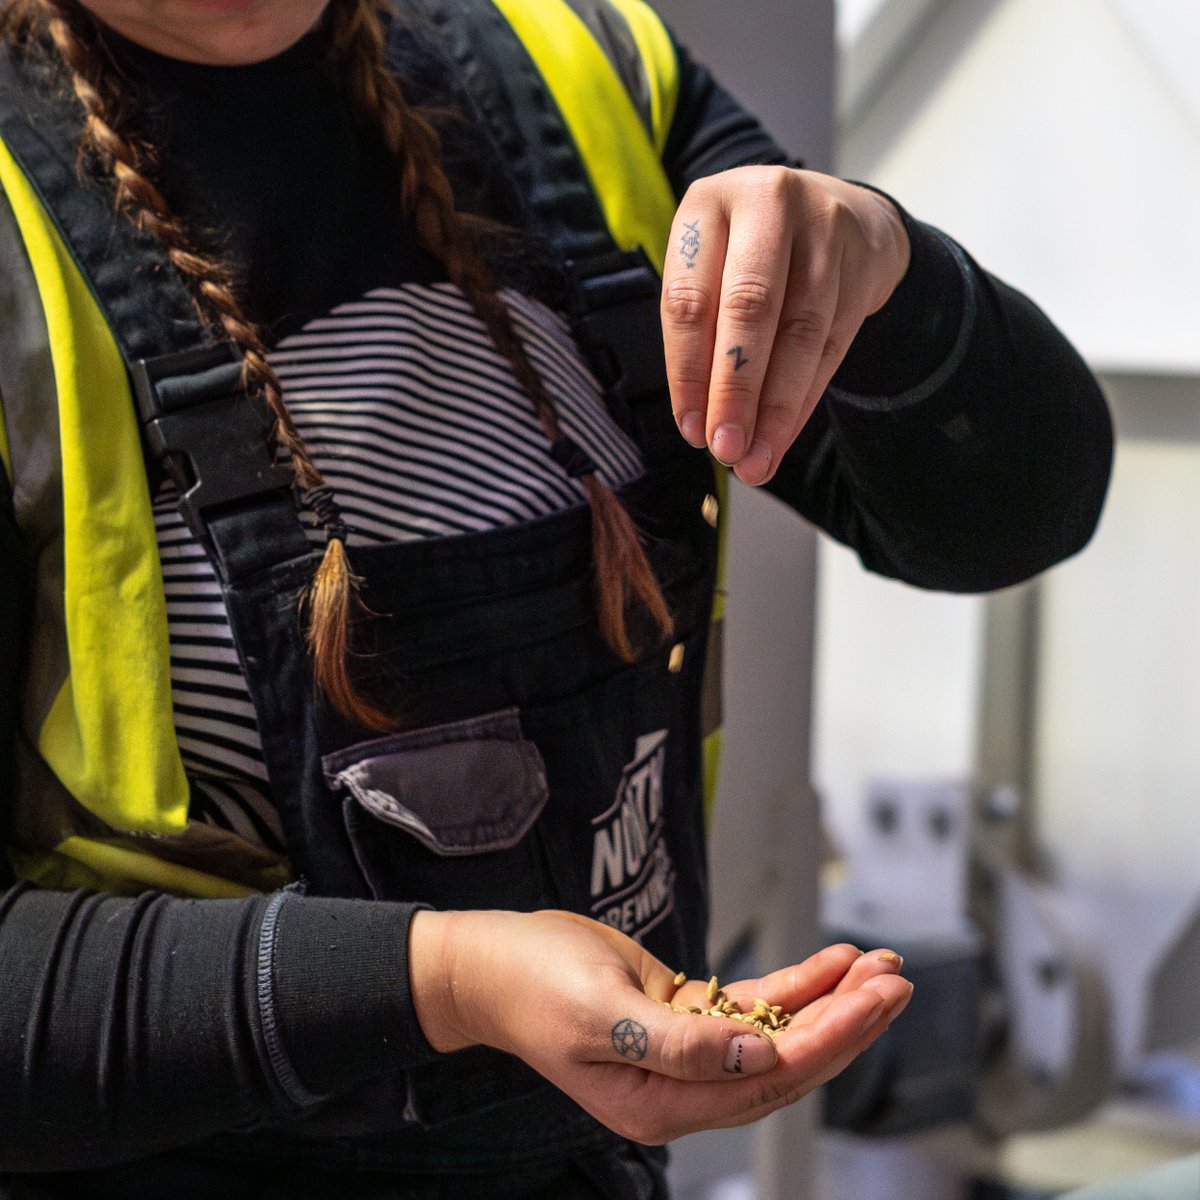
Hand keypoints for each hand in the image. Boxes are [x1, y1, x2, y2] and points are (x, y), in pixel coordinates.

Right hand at [410, 909, 911, 1143]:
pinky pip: (752, 1003)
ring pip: (778, 1030)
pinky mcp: (685, 1015)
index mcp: (661, 1102)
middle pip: (786, 1059)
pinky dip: (794, 984)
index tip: (874, 998)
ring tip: (881, 965)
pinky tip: (831, 962)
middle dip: (847, 1019)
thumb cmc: (532, 984)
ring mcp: (687, 1051)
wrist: (493, 961)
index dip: (828, 1038)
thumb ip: (681, 1043)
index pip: (767, 1077)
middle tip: (897, 979)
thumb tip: (760, 1053)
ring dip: (831, 998)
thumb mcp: (600, 1013)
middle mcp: (682, 1085)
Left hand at [661, 167, 909, 485]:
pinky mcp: (863, 259)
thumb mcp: (713, 267)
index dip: (687, 372)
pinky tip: (784, 435)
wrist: (842, 211)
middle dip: (735, 390)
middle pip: (750, 308)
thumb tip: (701, 426)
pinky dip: (805, 397)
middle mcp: (768, 203)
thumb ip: (702, 332)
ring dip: (776, 408)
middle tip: (726, 449)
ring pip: (800, 331)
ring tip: (757, 459)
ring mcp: (823, 227)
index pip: (690, 299)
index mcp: (708, 205)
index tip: (690, 430)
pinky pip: (832, 342)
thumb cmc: (752, 253)